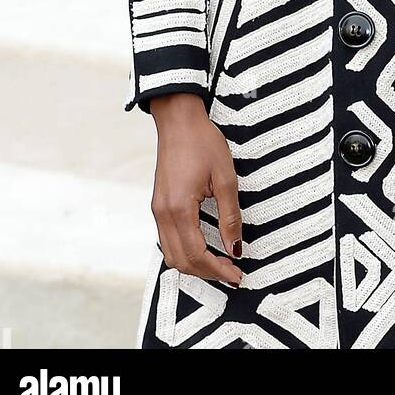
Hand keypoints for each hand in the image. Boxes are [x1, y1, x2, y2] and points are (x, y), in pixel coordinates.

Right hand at [150, 92, 242, 285]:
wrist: (178, 120)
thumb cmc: (203, 142)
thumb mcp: (225, 178)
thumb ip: (230, 216)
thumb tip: (235, 247)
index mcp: (179, 208)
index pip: (197, 254)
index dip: (218, 270)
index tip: (237, 275)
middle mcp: (163, 214)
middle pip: (181, 261)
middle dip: (207, 272)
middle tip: (232, 273)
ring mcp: (157, 210)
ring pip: (172, 254)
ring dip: (195, 265)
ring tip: (220, 264)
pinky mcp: (158, 205)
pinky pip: (167, 240)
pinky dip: (185, 252)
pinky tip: (203, 249)